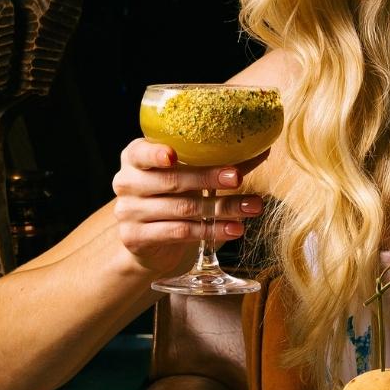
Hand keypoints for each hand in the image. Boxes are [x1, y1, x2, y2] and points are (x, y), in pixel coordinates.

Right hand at [110, 138, 266, 276]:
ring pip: (182, 208)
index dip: (155, 154)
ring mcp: (129, 212)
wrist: (148, 240)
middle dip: (208, 178)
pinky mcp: (137, 238)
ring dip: (222, 208)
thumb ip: (217, 161)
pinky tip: (234, 228)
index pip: (140, 152)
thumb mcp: (187, 174)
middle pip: (171, 180)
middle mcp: (127, 183)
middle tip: (237, 177)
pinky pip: (180, 232)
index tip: (174, 155)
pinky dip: (211, 230)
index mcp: (135, 158)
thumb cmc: (172, 195)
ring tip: (252, 207)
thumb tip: (262, 149)